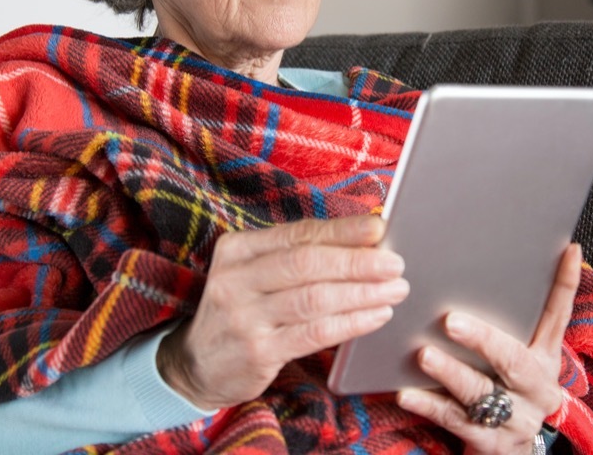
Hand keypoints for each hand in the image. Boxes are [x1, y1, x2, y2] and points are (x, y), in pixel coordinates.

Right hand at [157, 215, 409, 409]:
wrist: (197, 365)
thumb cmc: (242, 310)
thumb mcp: (254, 274)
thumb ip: (297, 255)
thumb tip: (364, 237)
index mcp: (237, 248)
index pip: (298, 234)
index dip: (343, 230)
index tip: (379, 227)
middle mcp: (235, 279)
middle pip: (308, 263)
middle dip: (358, 261)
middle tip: (395, 264)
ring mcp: (243, 316)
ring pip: (315, 298)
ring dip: (362, 293)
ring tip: (395, 290)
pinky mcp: (257, 351)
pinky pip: (314, 333)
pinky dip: (351, 323)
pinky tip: (375, 316)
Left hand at [396, 243, 580, 453]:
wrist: (509, 451)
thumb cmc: (504, 387)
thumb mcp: (517, 356)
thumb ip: (509, 320)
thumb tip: (485, 266)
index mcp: (545, 357)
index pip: (558, 315)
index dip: (565, 284)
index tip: (567, 250)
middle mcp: (538, 387)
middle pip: (514, 360)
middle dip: (483, 339)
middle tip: (450, 321)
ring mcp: (518, 418)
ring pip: (481, 393)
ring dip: (451, 372)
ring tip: (424, 354)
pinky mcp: (493, 444)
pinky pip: (456, 421)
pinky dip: (429, 405)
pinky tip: (406, 393)